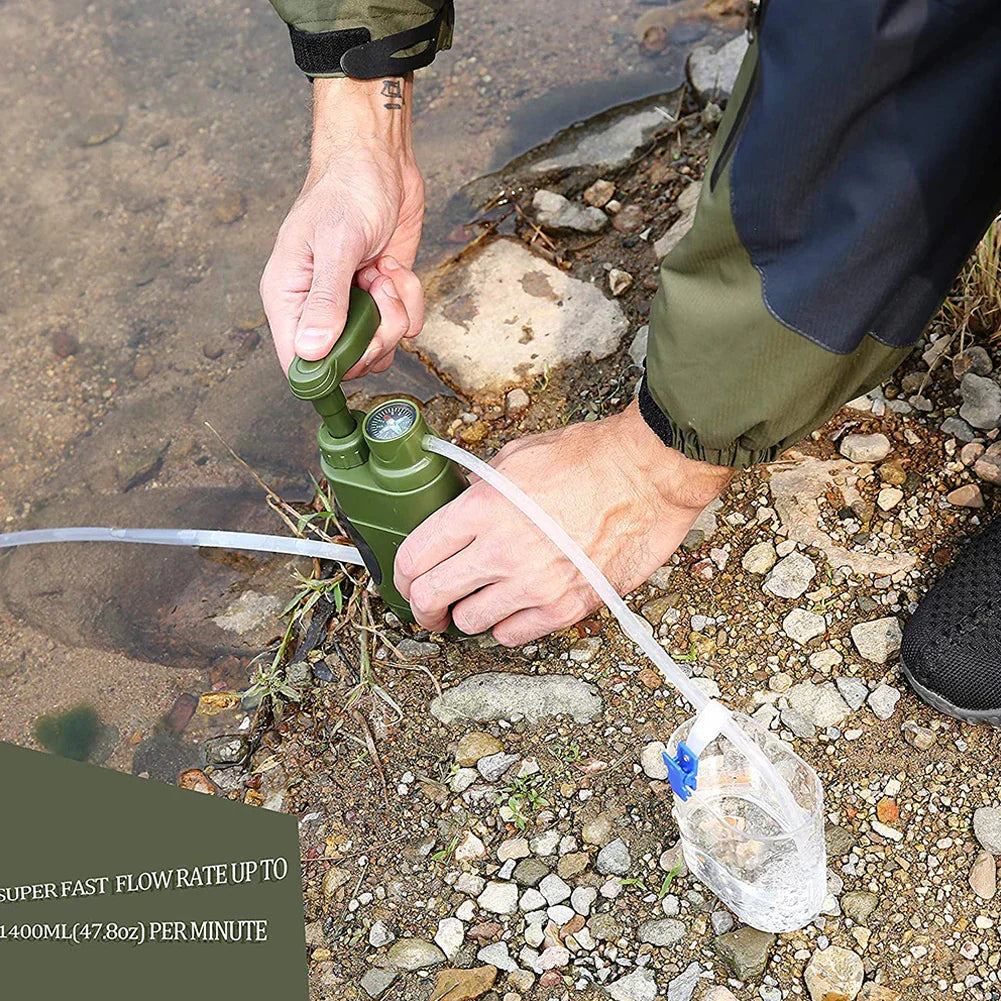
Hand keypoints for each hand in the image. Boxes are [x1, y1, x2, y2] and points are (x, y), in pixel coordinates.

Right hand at [260, 76, 425, 376]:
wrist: (380, 158)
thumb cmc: (346, 189)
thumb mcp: (336, 243)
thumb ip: (325, 300)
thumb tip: (310, 352)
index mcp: (290, 297)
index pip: (297, 362)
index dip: (328, 369)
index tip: (355, 349)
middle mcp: (318, 308)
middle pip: (348, 362)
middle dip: (375, 336)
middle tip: (379, 296)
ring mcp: (354, 304)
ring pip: (380, 346)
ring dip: (395, 315)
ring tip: (386, 273)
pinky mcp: (383, 296)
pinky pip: (404, 324)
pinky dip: (410, 299)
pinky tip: (395, 267)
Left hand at [394, 400, 734, 644]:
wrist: (649, 476)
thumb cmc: (590, 458)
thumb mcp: (518, 455)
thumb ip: (480, 486)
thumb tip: (460, 500)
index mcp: (481, 508)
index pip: (415, 555)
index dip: (401, 575)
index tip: (407, 581)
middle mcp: (500, 551)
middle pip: (432, 595)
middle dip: (423, 606)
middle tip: (429, 608)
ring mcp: (532, 584)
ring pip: (470, 621)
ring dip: (469, 613)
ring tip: (482, 600)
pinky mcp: (565, 607)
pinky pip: (513, 636)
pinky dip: (507, 626)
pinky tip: (514, 609)